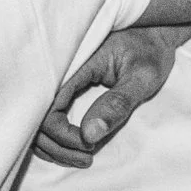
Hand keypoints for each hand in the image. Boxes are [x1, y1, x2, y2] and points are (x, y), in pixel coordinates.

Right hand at [34, 27, 190, 167]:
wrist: (153, 31)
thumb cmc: (150, 51)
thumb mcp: (142, 77)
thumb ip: (117, 104)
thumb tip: (89, 136)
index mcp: (74, 65)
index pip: (48, 108)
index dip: (63, 134)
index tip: (88, 145)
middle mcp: (60, 72)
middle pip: (37, 118)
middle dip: (57, 146)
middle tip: (87, 158)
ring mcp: (59, 81)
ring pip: (38, 121)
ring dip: (54, 145)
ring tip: (84, 157)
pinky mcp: (64, 87)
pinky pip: (47, 116)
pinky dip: (55, 138)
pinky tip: (76, 147)